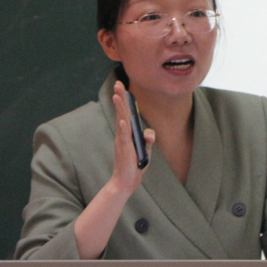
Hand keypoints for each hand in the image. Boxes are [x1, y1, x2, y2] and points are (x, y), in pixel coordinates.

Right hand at [110, 80, 155, 194]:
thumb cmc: (134, 166)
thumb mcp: (145, 150)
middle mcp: (123, 135)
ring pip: (121, 121)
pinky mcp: (124, 150)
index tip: (123, 87)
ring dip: (119, 109)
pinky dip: (123, 129)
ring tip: (117, 96)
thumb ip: (148, 139)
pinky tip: (123, 121)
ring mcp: (122, 142)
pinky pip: (124, 138)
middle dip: (120, 98)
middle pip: (121, 113)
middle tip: (118, 84)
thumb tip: (149, 132)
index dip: (125, 100)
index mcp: (127, 134)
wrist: (126, 182)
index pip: (126, 113)